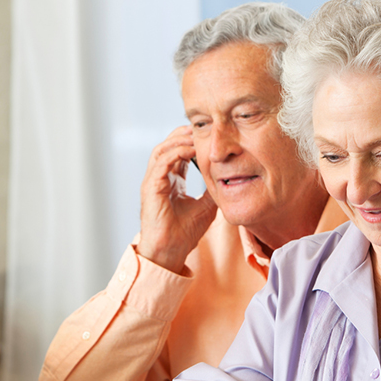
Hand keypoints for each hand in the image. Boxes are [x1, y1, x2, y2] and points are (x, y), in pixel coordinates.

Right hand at [138, 126, 216, 273]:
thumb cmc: (184, 233)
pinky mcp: (151, 187)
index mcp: (170, 181)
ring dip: (179, 139)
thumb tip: (229, 178)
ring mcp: (153, 182)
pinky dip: (176, 152)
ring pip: (162, 149)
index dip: (190, 142)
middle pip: (167, 146)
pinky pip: (162, 161)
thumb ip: (213, 190)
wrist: (171, 251)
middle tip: (201, 129)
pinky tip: (191, 150)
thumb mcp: (206, 206)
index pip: (177, 153)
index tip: (207, 137)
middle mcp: (159, 178)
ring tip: (195, 134)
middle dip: (183, 134)